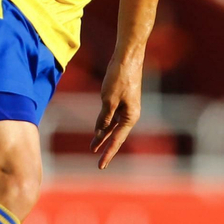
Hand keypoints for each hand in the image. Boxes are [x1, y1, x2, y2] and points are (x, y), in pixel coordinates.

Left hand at [92, 54, 142, 169]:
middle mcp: (130, 115)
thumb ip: (104, 118)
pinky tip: (98, 130)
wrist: (127, 58)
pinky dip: (104, 124)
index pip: (117, 140)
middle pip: (116, 136)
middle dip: (105, 147)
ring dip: (103, 136)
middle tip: (98, 163)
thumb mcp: (108, 100)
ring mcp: (126, 107)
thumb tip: (99, 131)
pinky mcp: (122, 100)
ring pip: (113, 126)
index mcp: (130, 117)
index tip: (101, 166)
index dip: (107, 153)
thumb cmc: (120, 77)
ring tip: (93, 147)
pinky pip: (112, 116)